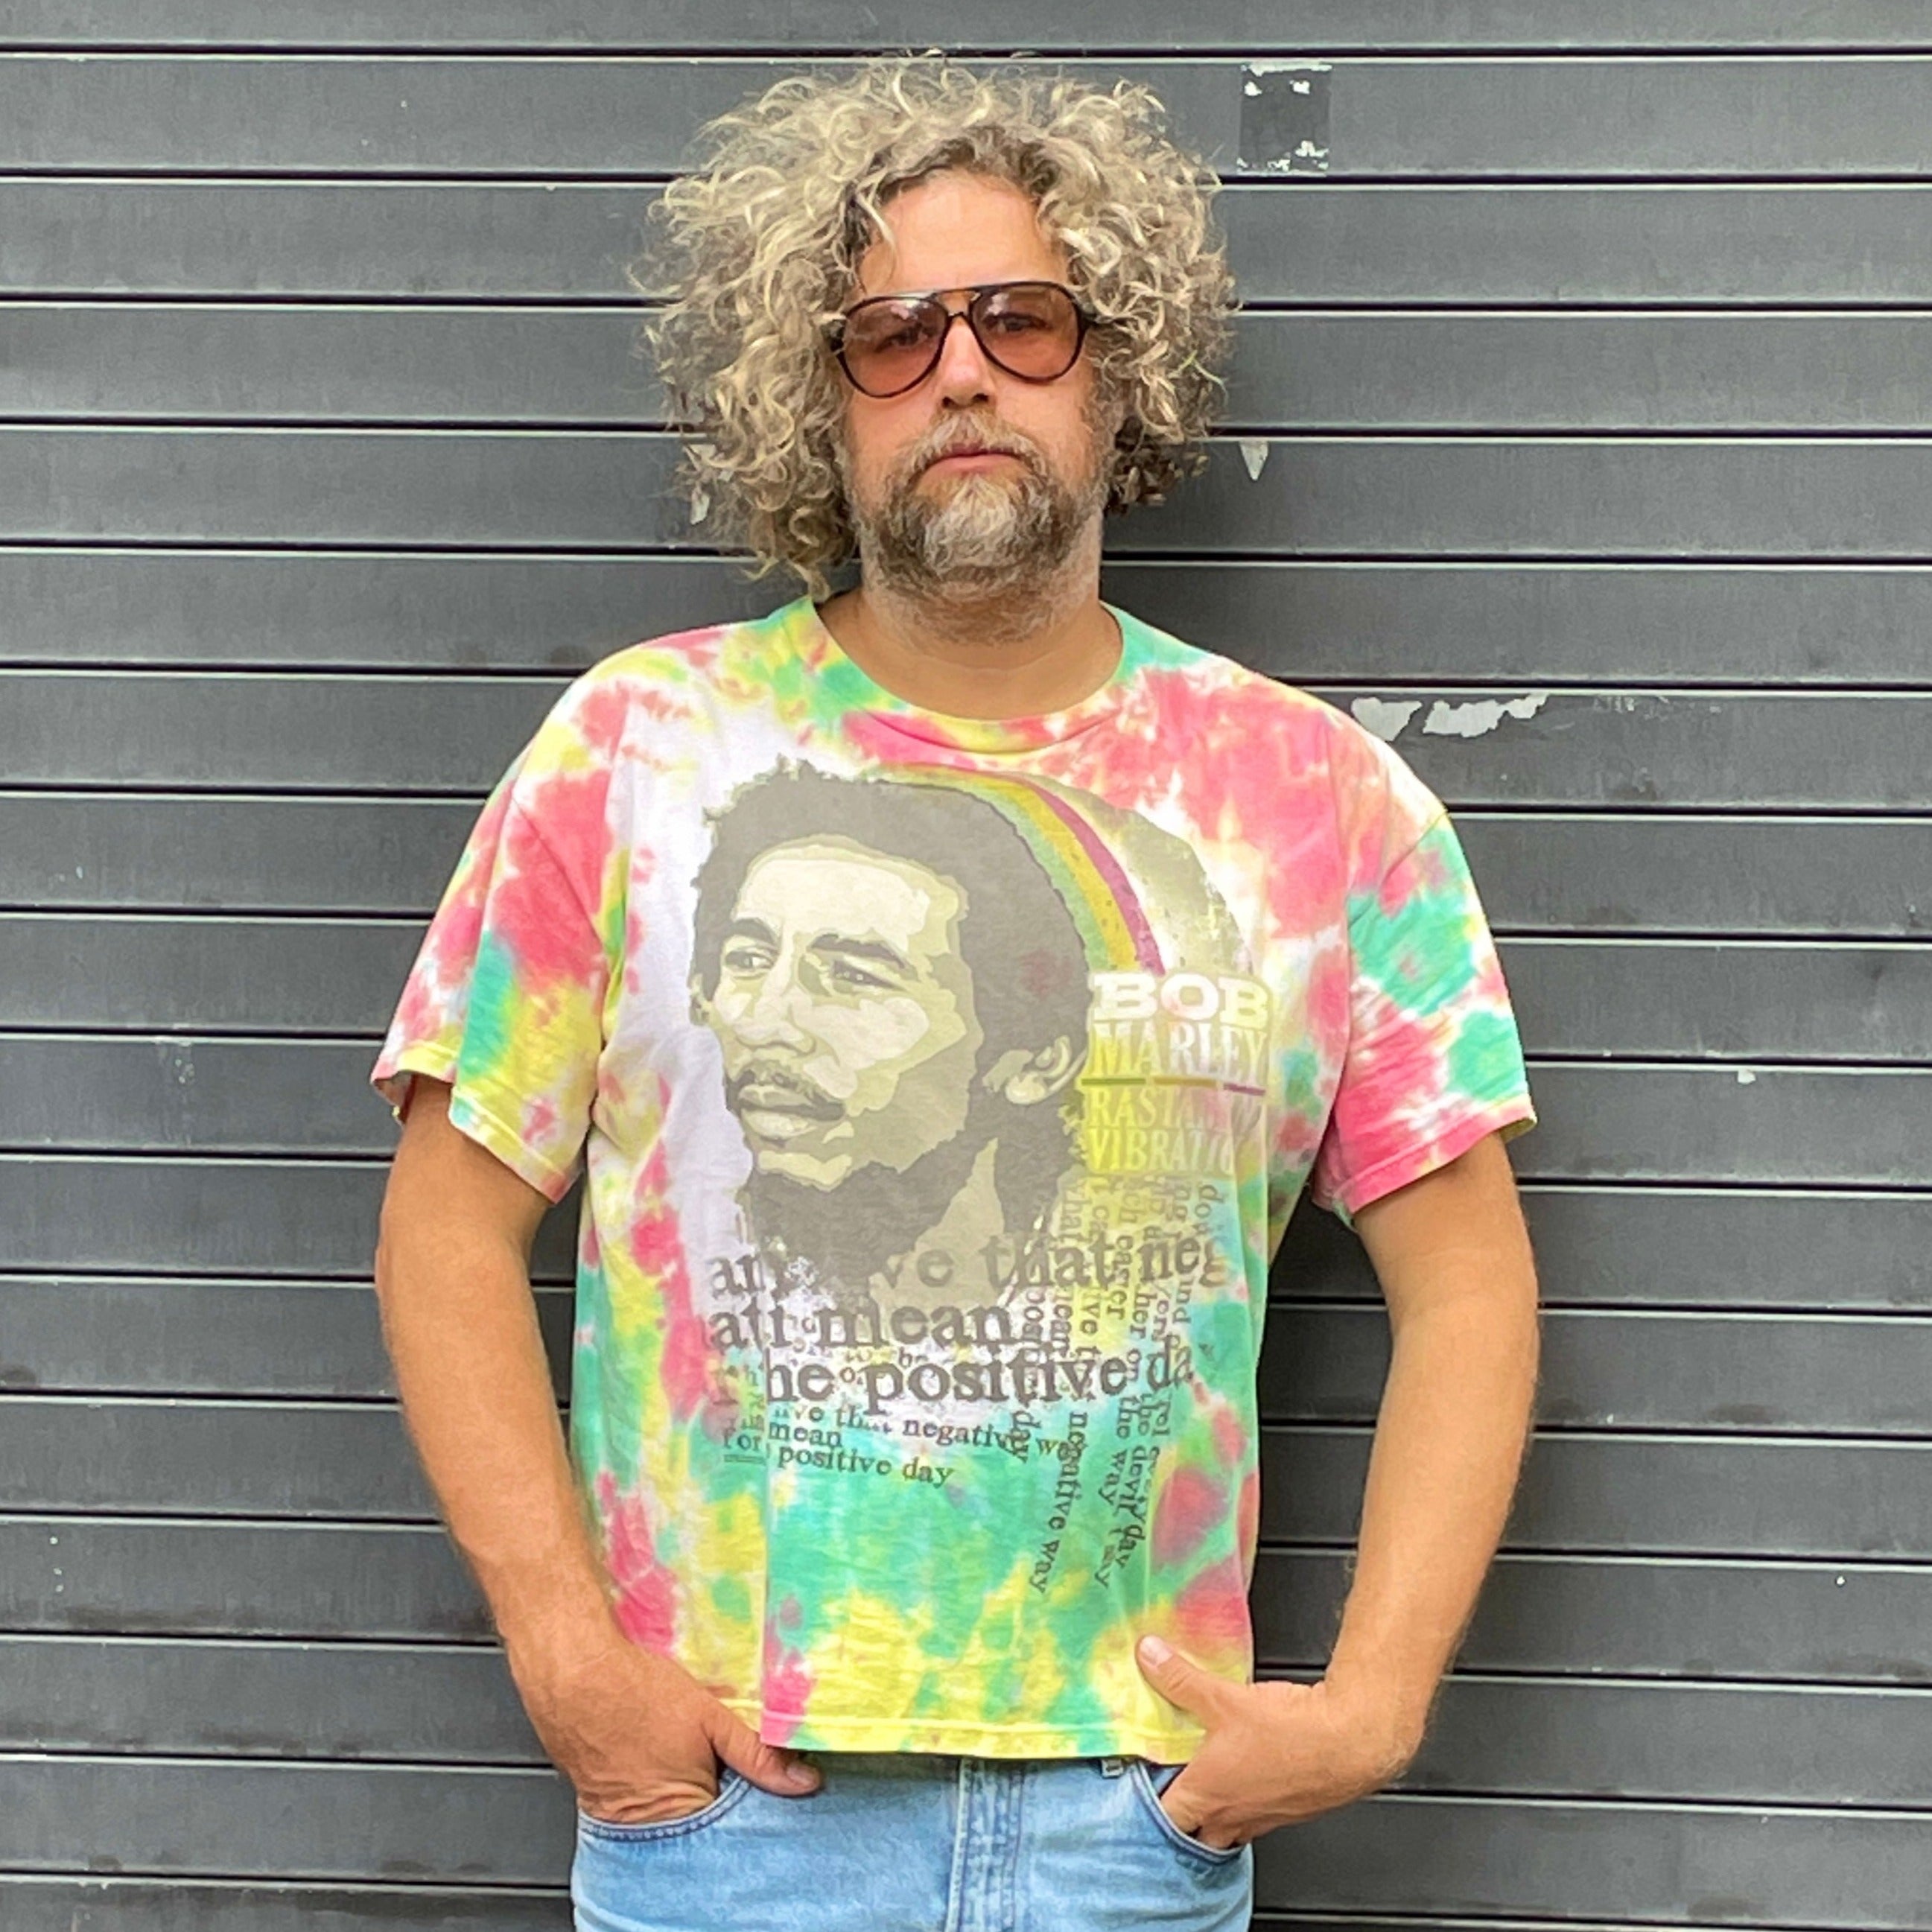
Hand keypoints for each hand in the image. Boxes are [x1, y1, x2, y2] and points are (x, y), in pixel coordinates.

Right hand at [508, 1614, 819, 1824]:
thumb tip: (802, 1781)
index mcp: (682, 1813)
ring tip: (683, 1744)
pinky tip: (656, 1744)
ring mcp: (619, 1814)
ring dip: (688, 1781)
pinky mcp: (599, 1796)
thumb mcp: (710, 1717)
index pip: (733, 1824)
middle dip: (722, 1790)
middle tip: (723, 1752)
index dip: (753, 1799)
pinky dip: (655, 1776)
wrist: (572, 1669)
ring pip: (672, 1807)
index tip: (768, 1777)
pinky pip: (640, 1796)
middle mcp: (647, 1825)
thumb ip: (757, 1752)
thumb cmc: (635, 1691)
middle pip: (702, 1820)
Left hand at [1134, 1635, 1420, 1849]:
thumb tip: (1148, 1656)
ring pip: (1226, 1829)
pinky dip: (1246, 1802)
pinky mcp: (1289, 1812)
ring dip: (1214, 1812)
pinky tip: (1250, 1775)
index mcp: (1208, 1794)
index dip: (1144, 1804)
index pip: (1163, 1817)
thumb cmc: (1291, 1733)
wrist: (1351, 1743)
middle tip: (1168, 1791)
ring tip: (1206, 1783)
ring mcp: (1263, 1819)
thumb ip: (1180, 1678)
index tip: (1133, 1787)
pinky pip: (1257, 1817)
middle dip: (1179, 1818)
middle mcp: (1232, 1816)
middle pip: (1192, 1834)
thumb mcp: (1223, 1696)